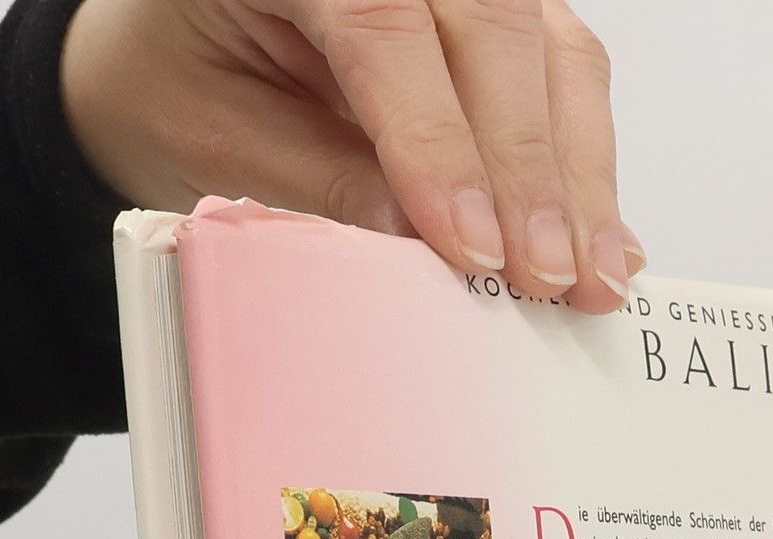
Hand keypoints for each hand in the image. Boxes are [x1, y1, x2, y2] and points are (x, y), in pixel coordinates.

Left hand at [61, 0, 641, 312]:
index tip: (471, 247)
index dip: (437, 144)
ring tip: (589, 278)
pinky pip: (564, 72)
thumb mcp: (212, 133)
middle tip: (547, 278)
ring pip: (552, 51)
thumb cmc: (180, 72)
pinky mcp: (501, 15)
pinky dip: (585, 163)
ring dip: (578, 176)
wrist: (172, 42)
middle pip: (495, 30)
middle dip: (530, 171)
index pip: (386, 28)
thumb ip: (314, 176)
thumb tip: (416, 239)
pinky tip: (600, 241)